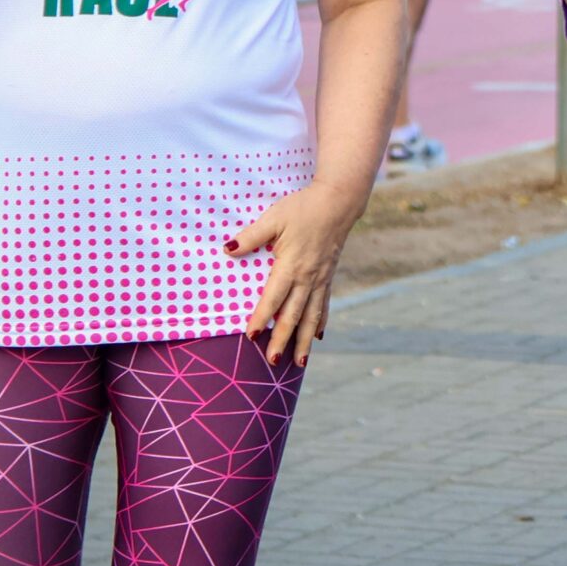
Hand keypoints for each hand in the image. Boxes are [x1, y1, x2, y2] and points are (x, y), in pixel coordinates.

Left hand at [230, 183, 358, 368]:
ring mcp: (320, 279)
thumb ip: (251, 236)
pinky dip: (320, 323)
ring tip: (300, 363)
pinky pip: (324, 305)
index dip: (262, 318)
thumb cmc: (303, 208)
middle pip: (293, 315)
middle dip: (282, 340)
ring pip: (312, 317)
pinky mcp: (328, 276)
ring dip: (304, 341)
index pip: (273, 298)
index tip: (251, 336)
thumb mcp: (274, 217)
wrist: (338, 202)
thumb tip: (228, 249)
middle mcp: (307, 278)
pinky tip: (318, 336)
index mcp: (291, 266)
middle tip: (272, 361)